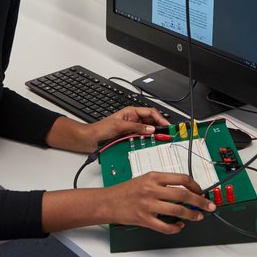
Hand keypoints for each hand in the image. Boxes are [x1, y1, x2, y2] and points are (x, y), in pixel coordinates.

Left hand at [46, 106, 171, 153]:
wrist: (89, 140)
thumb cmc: (100, 129)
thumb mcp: (119, 126)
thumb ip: (136, 126)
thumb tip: (151, 128)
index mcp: (131, 112)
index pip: (150, 112)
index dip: (160, 118)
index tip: (166, 126)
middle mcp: (133, 120)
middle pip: (151, 121)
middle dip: (159, 126)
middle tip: (167, 134)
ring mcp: (132, 129)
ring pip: (148, 131)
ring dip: (154, 135)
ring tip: (160, 140)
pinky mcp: (129, 138)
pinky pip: (141, 139)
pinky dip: (147, 141)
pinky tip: (150, 145)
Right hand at [101, 171, 215, 233]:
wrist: (108, 202)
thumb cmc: (126, 190)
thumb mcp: (145, 179)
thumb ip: (163, 183)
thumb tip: (184, 190)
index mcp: (154, 177)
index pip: (182, 179)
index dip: (196, 186)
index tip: (201, 192)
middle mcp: (152, 189)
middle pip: (184, 195)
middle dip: (200, 201)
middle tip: (209, 206)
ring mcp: (148, 205)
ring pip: (177, 210)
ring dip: (192, 215)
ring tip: (198, 217)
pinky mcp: (144, 219)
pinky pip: (165, 226)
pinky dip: (176, 228)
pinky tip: (179, 226)